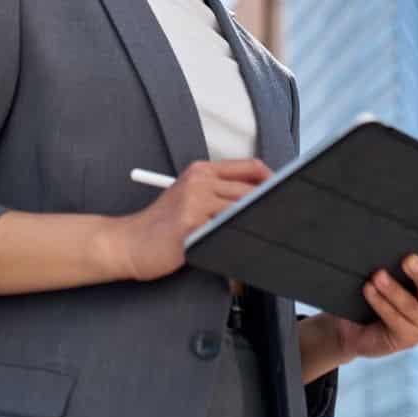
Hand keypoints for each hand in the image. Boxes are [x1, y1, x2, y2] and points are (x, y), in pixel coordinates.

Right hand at [108, 158, 272, 281]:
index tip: (285, 196)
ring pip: (242, 210)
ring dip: (258, 224)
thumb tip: (262, 201)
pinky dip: (239, 241)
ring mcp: (195, 201)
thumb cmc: (163, 225)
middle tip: (287, 221)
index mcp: (201, 170)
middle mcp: (200, 180)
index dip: (274, 180)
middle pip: (251, 189)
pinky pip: (226, 231)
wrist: (130, 242)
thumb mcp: (190, 197)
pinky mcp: (191, 224)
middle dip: (271, 206)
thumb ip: (220, 194)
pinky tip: (248, 249)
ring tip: (271, 236)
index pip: (250, 167)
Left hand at [324, 243, 417, 362]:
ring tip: (377, 276)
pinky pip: (394, 319)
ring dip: (392, 290)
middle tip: (408, 259)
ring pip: (410, 306)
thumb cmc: (376, 289)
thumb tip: (397, 228)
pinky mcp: (407, 340)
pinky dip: (380, 303)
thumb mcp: (391, 272)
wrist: (355, 325)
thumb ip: (401, 259)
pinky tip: (369, 290)